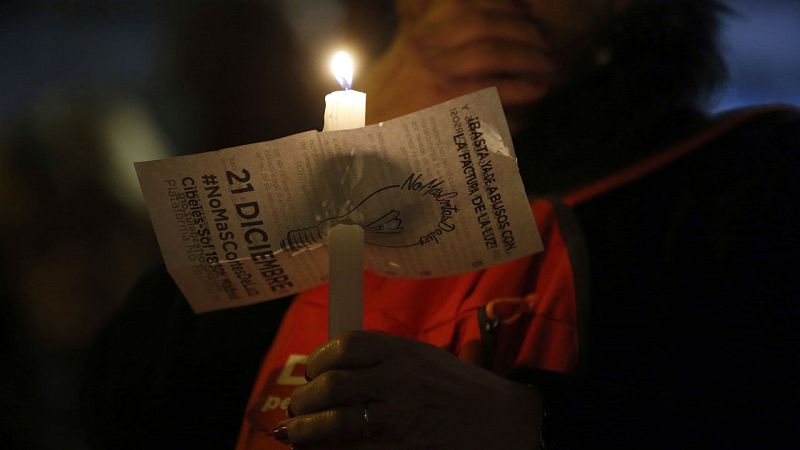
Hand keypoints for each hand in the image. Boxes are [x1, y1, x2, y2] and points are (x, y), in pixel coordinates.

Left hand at [274, 331, 541, 448]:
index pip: (346, 345)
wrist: (507, 424)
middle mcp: (398, 380)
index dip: (319, 359)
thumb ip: (387, 360)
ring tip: (296, 433)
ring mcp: (398, 419)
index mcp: (405, 352)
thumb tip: (337, 369)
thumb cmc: (465, 391)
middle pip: (331, 384)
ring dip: (305, 430)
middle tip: (298, 408)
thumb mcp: (427, 360)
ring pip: (332, 422)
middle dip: (305, 399)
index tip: (312, 370)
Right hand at [361, 0, 558, 131]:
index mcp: (417, 38)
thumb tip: (472, 49)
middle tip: (549, 47)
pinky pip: (491, 92)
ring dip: (529, 60)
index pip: (466, 8)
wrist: (359, 150)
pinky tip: (535, 99)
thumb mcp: (399, 76)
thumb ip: (431, 58)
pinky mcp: (442, 106)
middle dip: (525, 34)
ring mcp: (432, 75)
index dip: (504, 10)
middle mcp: (424, 50)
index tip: (527, 16)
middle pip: (485, 26)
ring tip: (549, 72)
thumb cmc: (381, 121)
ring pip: (492, 53)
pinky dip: (519, 93)